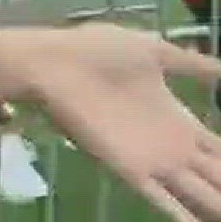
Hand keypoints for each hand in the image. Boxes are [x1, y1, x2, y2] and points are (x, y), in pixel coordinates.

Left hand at [0, 25, 220, 219]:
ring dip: (214, 207)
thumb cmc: (97, 51)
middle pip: (215, 176)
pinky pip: (163, 201)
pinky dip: (182, 217)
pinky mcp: (129, 170)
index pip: (219, 150)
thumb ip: (192, 64)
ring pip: (198, 194)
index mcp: (178, 118)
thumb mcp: (153, 52)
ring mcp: (152, 161)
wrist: (53, 61)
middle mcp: (171, 145)